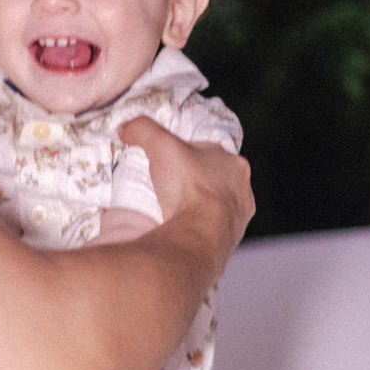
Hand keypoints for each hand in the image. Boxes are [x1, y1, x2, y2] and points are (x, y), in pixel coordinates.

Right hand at [119, 116, 252, 250]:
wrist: (199, 235)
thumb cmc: (186, 187)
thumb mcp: (160, 145)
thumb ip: (143, 129)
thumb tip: (126, 128)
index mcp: (233, 161)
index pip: (209, 153)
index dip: (187, 156)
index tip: (168, 164)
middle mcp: (243, 188)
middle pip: (214, 180)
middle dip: (195, 183)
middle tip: (170, 189)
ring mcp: (240, 217)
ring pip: (216, 207)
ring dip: (199, 208)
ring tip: (174, 212)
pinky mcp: (231, 241)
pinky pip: (212, 230)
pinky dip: (199, 229)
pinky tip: (183, 230)